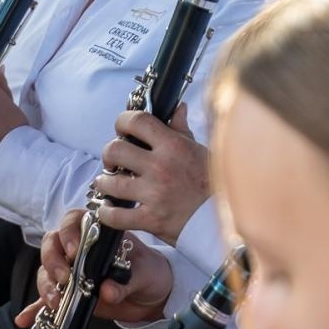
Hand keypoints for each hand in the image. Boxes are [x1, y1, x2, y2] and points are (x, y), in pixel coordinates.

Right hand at [14, 208, 172, 327]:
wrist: (152, 294)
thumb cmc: (148, 271)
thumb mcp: (144, 273)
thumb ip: (126, 281)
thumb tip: (108, 290)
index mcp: (95, 232)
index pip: (72, 222)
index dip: (68, 233)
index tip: (74, 250)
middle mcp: (77, 248)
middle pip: (51, 245)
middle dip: (53, 261)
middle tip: (64, 278)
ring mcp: (71, 270)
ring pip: (46, 271)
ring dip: (45, 285)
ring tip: (55, 301)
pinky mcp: (69, 293)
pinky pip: (48, 298)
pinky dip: (35, 307)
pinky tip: (26, 318)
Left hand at [91, 104, 209, 244]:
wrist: (223, 220)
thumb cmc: (213, 184)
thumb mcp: (200, 151)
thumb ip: (181, 130)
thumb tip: (177, 108)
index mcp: (173, 146)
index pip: (136, 121)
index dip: (122, 122)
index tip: (121, 130)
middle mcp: (160, 167)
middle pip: (114, 150)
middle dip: (109, 154)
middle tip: (113, 161)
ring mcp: (154, 194)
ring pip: (110, 182)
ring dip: (104, 182)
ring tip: (109, 184)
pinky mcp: (150, 219)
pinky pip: (115, 216)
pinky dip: (106, 212)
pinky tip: (109, 208)